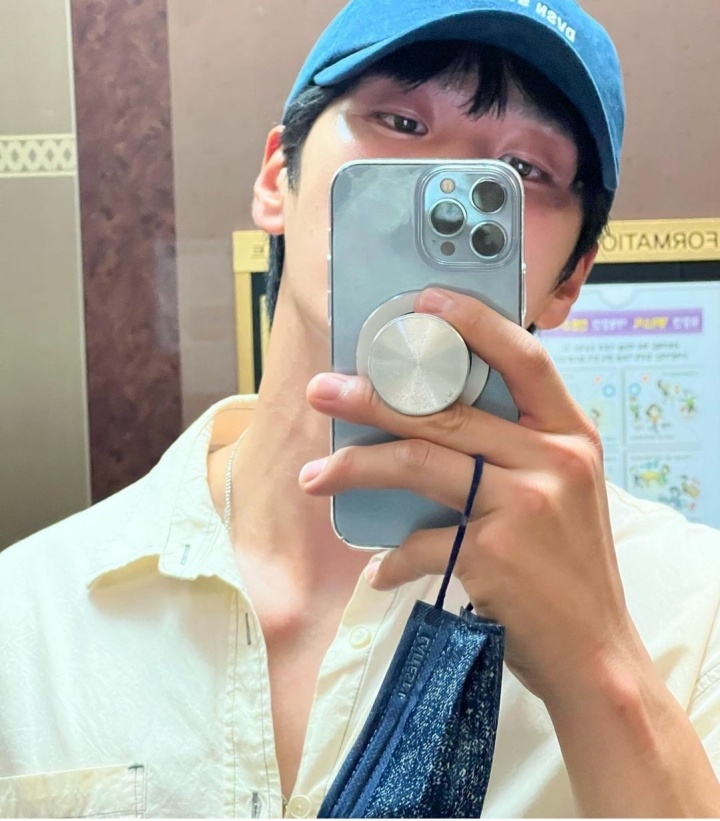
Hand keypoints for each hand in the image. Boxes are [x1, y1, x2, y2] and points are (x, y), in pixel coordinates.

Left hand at [301, 287, 638, 705]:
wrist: (595, 653)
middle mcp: (554, 461)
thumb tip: (430, 421)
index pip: (525, 358)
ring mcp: (526, 505)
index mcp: (572, 436)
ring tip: (315, 475)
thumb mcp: (563, 492)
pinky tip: (380, 569)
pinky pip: (420, 541)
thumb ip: (516, 451)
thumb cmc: (569, 567)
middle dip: (375, 398)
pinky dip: (392, 557)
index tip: (424, 302)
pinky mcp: (495, 555)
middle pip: (448, 412)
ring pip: (421, 464)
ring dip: (357, 467)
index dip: (474, 323)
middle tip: (324, 390)